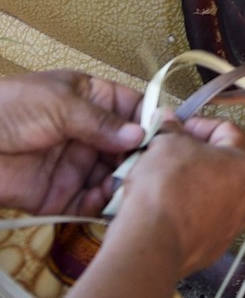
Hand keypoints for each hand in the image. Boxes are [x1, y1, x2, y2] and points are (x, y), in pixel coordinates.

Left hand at [0, 72, 142, 216]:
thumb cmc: (14, 108)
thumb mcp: (61, 103)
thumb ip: (100, 122)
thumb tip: (140, 134)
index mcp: (92, 99)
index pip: (131, 107)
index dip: (150, 117)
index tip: (168, 132)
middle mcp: (89, 133)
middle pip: (127, 146)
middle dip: (141, 155)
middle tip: (153, 166)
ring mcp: (76, 165)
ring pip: (112, 175)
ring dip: (125, 181)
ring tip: (132, 185)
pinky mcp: (61, 195)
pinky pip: (89, 203)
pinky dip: (103, 205)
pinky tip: (110, 201)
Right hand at [87, 117, 244, 292]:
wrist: (151, 243)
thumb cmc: (167, 194)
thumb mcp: (167, 144)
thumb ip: (172, 130)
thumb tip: (169, 124)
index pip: (227, 131)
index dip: (198, 125)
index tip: (179, 128)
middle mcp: (244, 199)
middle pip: (219, 164)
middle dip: (192, 156)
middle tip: (168, 153)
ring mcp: (228, 227)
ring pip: (207, 194)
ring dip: (186, 184)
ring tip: (160, 181)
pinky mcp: (209, 249)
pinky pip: (197, 221)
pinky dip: (182, 212)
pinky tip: (161, 208)